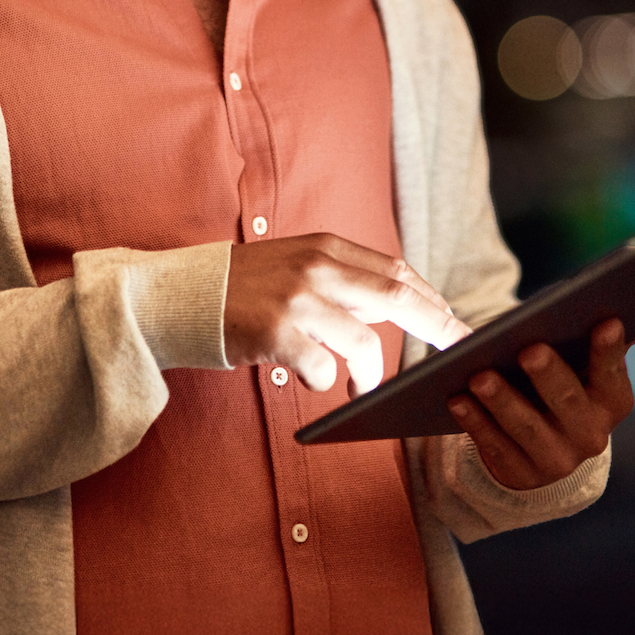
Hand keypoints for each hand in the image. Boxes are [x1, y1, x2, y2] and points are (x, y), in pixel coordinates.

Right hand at [224, 234, 473, 392]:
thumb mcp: (294, 265)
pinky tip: (313, 381)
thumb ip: (340, 280)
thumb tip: (393, 303)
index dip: (430, 297)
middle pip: (395, 294)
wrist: (177, 295)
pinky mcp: (275, 332)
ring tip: (363, 388)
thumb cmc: (240, 289)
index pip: (394, 269)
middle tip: (456, 348)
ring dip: (371, 372)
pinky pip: (322, 368)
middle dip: (434, 323)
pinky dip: (325, 381)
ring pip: (363, 340)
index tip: (454, 320)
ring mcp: (296, 299)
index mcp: (324, 246)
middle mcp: (315, 266)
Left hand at [446, 318, 634, 490]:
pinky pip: (495, 446)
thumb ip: (599, 343)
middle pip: (568, 401)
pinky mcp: (520, 475)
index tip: (606, 322)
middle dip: (549, 375)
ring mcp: (556, 460)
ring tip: (479, 375)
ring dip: (502, 401)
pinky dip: (475, 422)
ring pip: (527, 427)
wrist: (547, 450)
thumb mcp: (585, 370)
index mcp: (613, 402)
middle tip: (530, 349)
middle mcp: (591, 435)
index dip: (610, 351)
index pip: (613, 374)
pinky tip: (457, 399)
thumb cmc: (566, 389)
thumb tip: (621, 309)